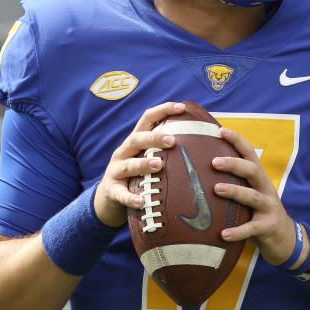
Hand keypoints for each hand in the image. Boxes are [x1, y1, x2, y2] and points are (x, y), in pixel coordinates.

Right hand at [93, 101, 183, 227]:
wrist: (107, 199)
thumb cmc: (136, 176)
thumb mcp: (146, 158)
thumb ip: (165, 150)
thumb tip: (201, 143)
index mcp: (135, 142)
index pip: (147, 119)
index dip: (163, 110)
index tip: (182, 108)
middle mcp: (124, 152)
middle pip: (137, 139)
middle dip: (154, 137)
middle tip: (173, 140)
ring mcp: (115, 171)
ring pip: (128, 165)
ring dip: (143, 164)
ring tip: (159, 165)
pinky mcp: (112, 191)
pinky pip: (121, 194)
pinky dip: (131, 198)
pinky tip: (141, 202)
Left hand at [212, 126, 297, 265]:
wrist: (285, 238)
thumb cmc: (259, 212)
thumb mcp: (251, 193)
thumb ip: (235, 182)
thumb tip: (202, 169)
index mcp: (258, 178)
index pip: (249, 153)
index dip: (237, 140)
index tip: (220, 130)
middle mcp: (265, 188)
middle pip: (252, 170)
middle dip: (234, 164)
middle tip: (214, 162)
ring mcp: (268, 207)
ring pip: (252, 197)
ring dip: (234, 192)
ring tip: (216, 189)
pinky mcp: (268, 227)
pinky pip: (252, 228)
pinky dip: (238, 231)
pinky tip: (224, 234)